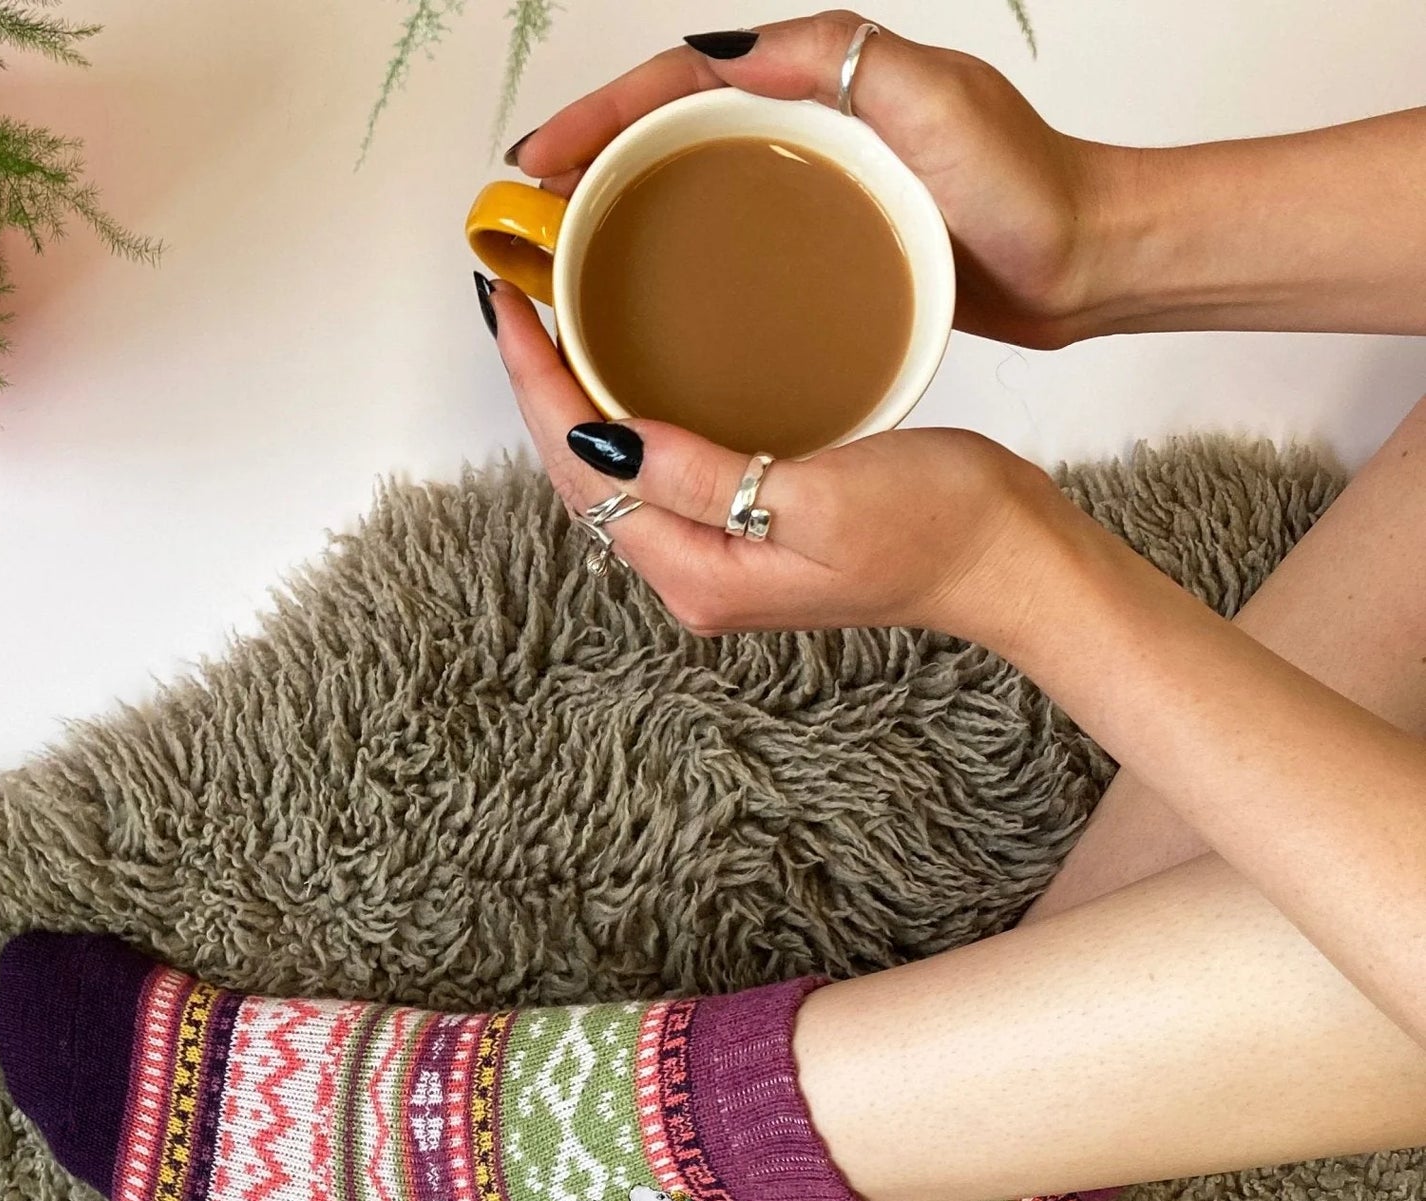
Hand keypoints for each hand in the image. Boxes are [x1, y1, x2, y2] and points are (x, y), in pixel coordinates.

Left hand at [488, 280, 1061, 637]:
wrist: (1009, 560)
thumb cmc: (939, 525)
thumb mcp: (819, 496)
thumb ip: (703, 476)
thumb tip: (602, 443)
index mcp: (701, 575)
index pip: (583, 475)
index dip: (538, 391)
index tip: (510, 310)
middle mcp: (694, 578)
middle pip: (583, 481)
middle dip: (540, 394)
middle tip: (514, 302)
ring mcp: (718, 561)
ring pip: (614, 479)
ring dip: (575, 406)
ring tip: (547, 328)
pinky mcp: (744, 536)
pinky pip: (657, 476)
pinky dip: (624, 421)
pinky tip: (619, 375)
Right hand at [511, 11, 1112, 348]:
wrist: (1090, 259)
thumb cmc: (1029, 187)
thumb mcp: (934, 103)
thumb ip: (836, 60)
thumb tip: (721, 52)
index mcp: (819, 77)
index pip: (678, 83)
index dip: (597, 118)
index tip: (535, 166)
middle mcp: (809, 121)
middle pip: (667, 132)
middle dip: (585, 166)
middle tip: (523, 219)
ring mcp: (814, 185)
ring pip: (688, 190)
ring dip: (617, 217)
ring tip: (559, 265)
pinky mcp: (828, 244)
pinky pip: (728, 243)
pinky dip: (673, 264)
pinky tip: (645, 308)